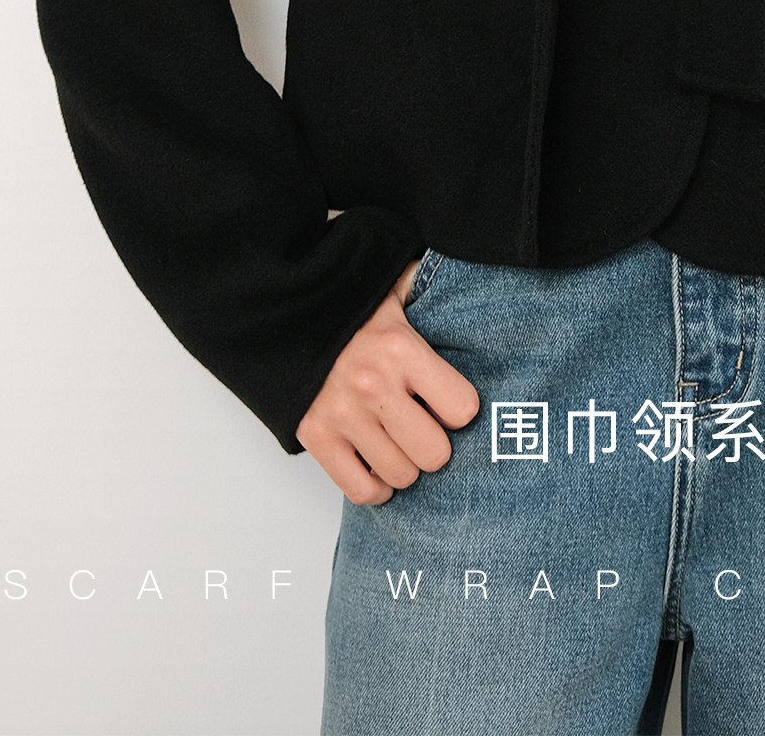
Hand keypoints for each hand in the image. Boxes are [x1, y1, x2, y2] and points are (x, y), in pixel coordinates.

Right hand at [296, 265, 480, 503]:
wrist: (286, 312)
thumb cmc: (352, 307)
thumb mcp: (396, 287)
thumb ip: (434, 289)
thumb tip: (478, 274)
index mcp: (400, 347)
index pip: (462, 408)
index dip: (460, 408)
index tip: (448, 401)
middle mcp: (372, 384)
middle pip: (434, 453)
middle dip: (436, 443)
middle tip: (425, 426)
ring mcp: (342, 415)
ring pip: (400, 475)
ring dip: (406, 464)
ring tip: (400, 441)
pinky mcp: (316, 437)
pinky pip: (360, 490)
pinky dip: (375, 487)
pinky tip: (378, 466)